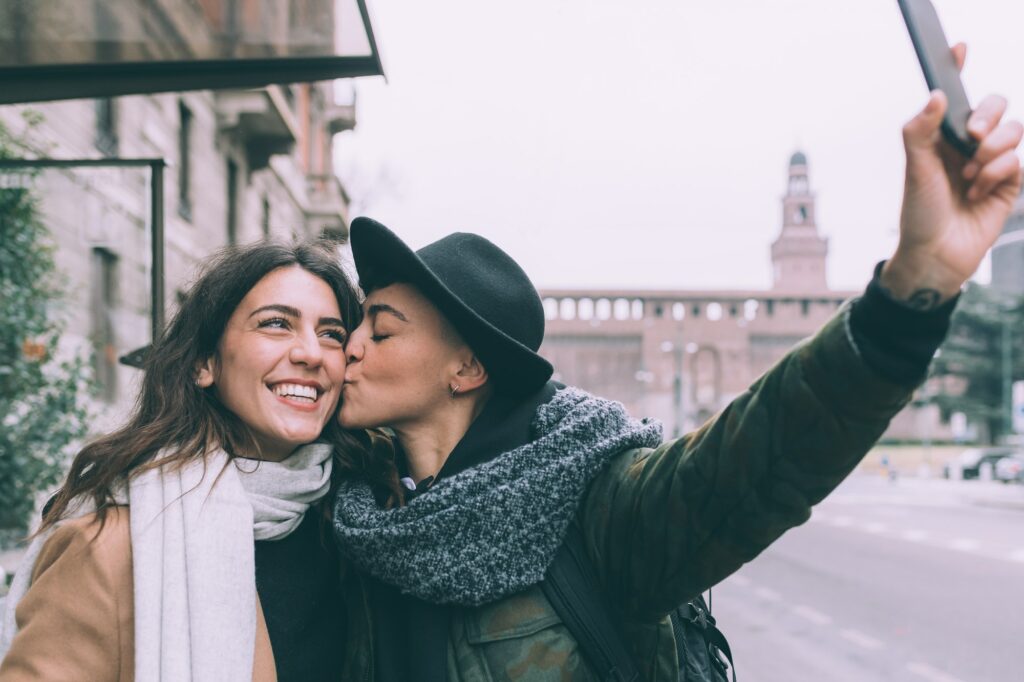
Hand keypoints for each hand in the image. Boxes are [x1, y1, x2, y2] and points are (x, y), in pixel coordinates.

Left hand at [883, 43, 1022, 308]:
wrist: (936, 254)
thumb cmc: (919, 213)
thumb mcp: (915, 169)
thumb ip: (920, 130)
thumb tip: (936, 94)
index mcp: (941, 138)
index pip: (954, 96)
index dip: (959, 69)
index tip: (960, 47)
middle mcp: (968, 146)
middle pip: (996, 105)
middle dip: (989, 115)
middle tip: (973, 136)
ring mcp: (990, 163)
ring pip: (1013, 131)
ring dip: (992, 151)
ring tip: (971, 177)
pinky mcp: (1009, 183)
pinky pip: (1018, 161)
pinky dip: (999, 173)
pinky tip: (980, 191)